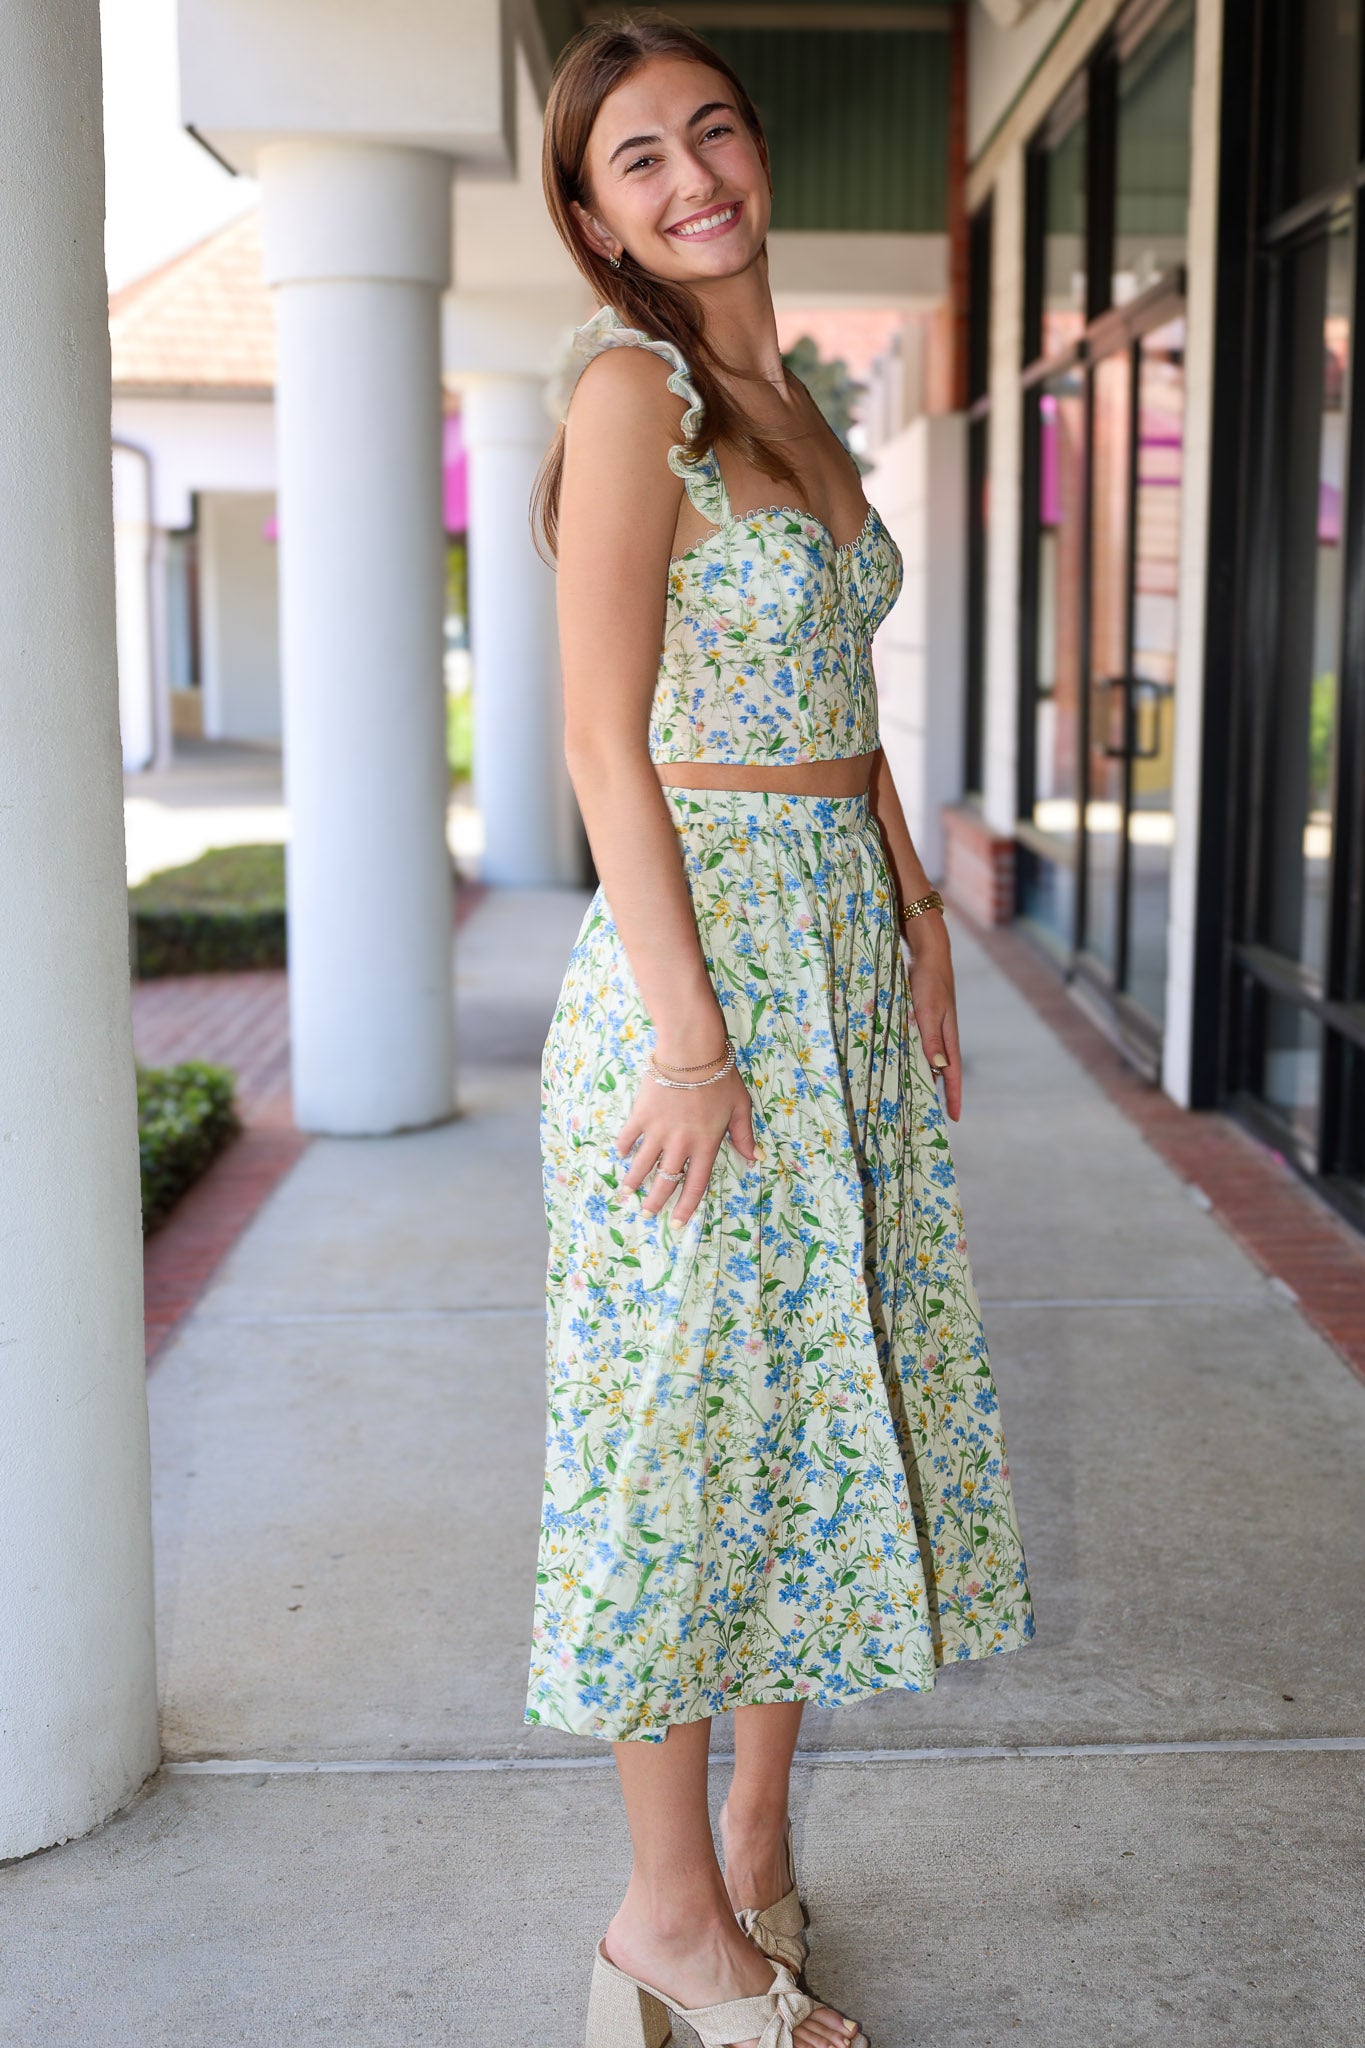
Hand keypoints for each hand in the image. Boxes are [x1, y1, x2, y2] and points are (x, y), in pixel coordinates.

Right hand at [615, 1059, 756, 1225]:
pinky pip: (628, 1137)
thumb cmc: (720, 1076)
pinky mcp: (640, 1115)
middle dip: (656, 1202)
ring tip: (626, 1195)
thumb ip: (744, 1135)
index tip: (676, 1224)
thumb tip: (755, 1158)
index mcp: (705, 1145)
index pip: (695, 1185)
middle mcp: (680, 1144)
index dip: (685, 1207)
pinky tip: (620, 1156)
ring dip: (633, 1183)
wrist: (691, 1051)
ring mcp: (657, 1131)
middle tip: (647, 1214)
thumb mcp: (741, 1106)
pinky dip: (623, 1148)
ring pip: (642, 1165)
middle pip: (665, 1181)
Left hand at [906, 930, 962, 1121]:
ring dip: (920, 1074)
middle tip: (926, 1113)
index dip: (954, 1096)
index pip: (953, 1074)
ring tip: (909, 1094)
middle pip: (940, 1070)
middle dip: (936, 1091)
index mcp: (948, 1037)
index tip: (954, 1118)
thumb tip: (939, 1069)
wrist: (929, 954)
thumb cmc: (930, 981)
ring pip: (927, 1058)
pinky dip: (911, 1056)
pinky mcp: (922, 1019)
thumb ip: (932, 1039)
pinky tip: (900, 1062)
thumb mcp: (929, 1011)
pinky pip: (918, 1044)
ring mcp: (932, 1028)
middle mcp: (942, 1036)